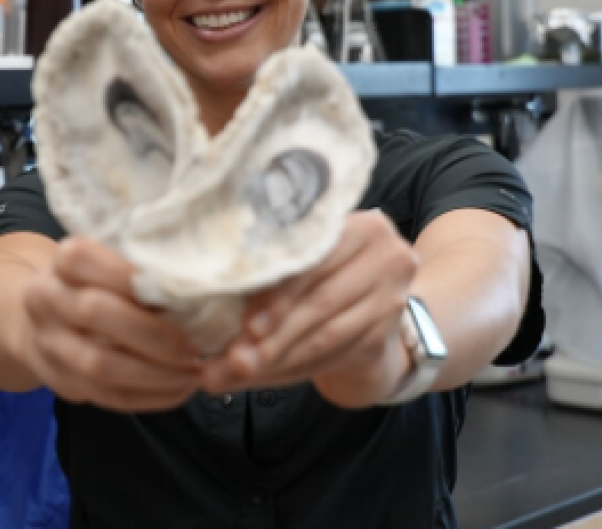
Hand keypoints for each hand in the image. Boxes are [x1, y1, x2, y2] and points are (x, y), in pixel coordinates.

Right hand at [20, 236, 202, 411]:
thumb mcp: (107, 258)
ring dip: (156, 374)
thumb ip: (141, 264)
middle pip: (95, 312)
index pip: (85, 260)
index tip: (177, 289)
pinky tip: (179, 387)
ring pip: (100, 364)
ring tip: (193, 372)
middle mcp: (46, 299)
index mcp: (61, 261)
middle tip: (194, 344)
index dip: (130, 275)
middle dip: (152, 333)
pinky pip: (109, 396)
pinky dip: (151, 396)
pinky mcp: (62, 382)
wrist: (40, 319)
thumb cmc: (93, 283)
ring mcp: (49, 344)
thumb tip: (197, 283)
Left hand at [201, 210, 418, 407]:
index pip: (315, 264)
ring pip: (326, 337)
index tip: (245, 326)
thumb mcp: (302, 254)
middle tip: (232, 360)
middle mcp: (387, 258)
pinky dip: (293, 370)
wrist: (364, 298)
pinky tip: (264, 377)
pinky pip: (332, 358)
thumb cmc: (317, 269)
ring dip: (278, 360)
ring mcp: (391, 300)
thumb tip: (210, 293)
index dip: (278, 296)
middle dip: (272, 337)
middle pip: (320, 304)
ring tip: (237, 372)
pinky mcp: (384, 336)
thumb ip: (273, 264)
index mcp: (361, 225)